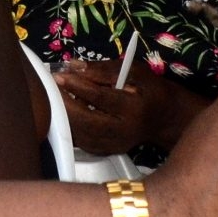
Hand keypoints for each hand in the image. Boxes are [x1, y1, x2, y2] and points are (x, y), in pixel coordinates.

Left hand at [55, 58, 206, 156]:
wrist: (165, 118)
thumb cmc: (149, 89)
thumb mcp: (134, 71)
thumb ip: (103, 69)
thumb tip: (73, 65)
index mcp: (135, 108)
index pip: (102, 98)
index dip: (78, 86)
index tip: (60, 75)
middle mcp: (125, 131)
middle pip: (88, 121)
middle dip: (65, 104)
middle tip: (51, 88)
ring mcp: (115, 145)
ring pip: (81, 134)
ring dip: (64, 115)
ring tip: (55, 97)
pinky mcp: (107, 151)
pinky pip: (82, 140)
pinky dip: (70, 126)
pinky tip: (66, 111)